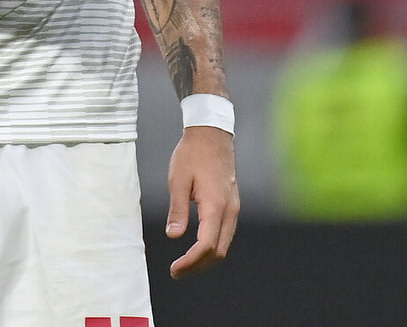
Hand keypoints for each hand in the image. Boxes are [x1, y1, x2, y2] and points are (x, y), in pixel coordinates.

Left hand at [166, 125, 239, 278]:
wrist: (212, 134)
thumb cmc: (193, 154)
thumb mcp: (178, 180)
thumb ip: (177, 209)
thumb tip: (173, 235)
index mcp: (215, 205)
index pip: (207, 245)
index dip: (191, 262)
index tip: (175, 269)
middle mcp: (229, 210)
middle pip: (219, 251)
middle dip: (198, 266)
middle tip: (176, 272)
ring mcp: (233, 208)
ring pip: (224, 245)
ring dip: (206, 259)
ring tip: (184, 264)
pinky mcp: (232, 205)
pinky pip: (225, 233)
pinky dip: (212, 247)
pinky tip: (197, 248)